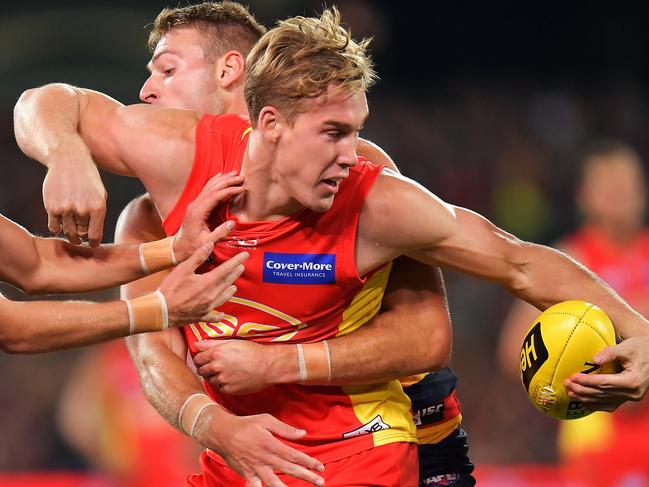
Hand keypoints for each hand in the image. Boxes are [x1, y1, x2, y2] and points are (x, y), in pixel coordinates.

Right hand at [43, 155, 106, 246]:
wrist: (67, 160)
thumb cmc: (87, 178)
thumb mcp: (100, 194)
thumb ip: (98, 214)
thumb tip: (93, 235)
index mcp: (98, 207)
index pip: (95, 235)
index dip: (93, 243)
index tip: (92, 245)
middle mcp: (82, 209)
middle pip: (81, 234)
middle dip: (81, 238)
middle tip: (80, 240)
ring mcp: (66, 209)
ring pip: (67, 232)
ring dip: (69, 235)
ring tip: (72, 236)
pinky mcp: (51, 207)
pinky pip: (54, 226)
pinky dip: (57, 228)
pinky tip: (60, 225)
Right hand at [159, 243, 248, 325]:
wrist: (161, 311)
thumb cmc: (170, 289)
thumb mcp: (183, 269)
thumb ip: (198, 257)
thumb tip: (210, 244)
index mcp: (207, 282)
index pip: (226, 269)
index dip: (236, 261)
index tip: (244, 256)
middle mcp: (211, 295)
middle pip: (227, 282)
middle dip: (235, 273)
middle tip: (242, 267)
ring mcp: (207, 307)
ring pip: (223, 298)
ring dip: (230, 291)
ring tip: (234, 286)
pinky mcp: (201, 316)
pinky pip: (214, 316)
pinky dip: (219, 315)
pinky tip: (223, 314)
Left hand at [174, 172, 244, 260]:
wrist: (179, 247)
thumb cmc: (193, 246)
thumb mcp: (208, 242)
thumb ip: (220, 233)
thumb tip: (232, 223)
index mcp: (198, 212)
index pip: (216, 196)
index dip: (229, 191)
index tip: (241, 188)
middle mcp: (195, 204)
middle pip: (213, 187)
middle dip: (228, 181)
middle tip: (241, 177)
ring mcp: (194, 203)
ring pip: (209, 186)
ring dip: (222, 179)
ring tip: (234, 174)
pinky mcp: (195, 205)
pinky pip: (206, 189)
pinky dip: (215, 182)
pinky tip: (220, 177)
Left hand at [194, 340, 296, 394]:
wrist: (268, 365)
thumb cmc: (252, 351)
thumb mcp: (232, 342)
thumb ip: (212, 343)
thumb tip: (196, 344)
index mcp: (216, 353)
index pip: (197, 359)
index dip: (200, 359)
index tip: (204, 360)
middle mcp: (217, 367)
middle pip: (201, 370)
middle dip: (205, 368)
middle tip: (214, 366)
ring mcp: (223, 379)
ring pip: (209, 380)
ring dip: (214, 377)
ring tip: (226, 372)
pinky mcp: (229, 390)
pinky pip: (219, 388)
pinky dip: (223, 384)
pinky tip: (232, 378)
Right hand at [195, 408, 324, 486]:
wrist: (222, 433)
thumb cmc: (246, 425)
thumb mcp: (267, 420)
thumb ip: (285, 429)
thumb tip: (303, 434)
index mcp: (271, 444)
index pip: (294, 456)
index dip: (309, 462)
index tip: (320, 467)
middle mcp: (265, 458)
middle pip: (289, 469)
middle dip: (306, 476)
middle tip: (320, 482)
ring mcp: (255, 468)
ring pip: (274, 482)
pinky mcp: (247, 474)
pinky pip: (255, 486)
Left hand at [565, 333, 648, 411]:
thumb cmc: (640, 347)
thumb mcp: (626, 347)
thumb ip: (610, 353)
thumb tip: (594, 359)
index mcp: (633, 380)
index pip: (605, 383)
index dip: (587, 381)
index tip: (573, 377)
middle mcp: (633, 392)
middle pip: (603, 393)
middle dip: (582, 390)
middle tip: (567, 385)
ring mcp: (632, 397)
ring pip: (605, 401)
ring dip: (586, 399)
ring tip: (570, 393)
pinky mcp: (629, 397)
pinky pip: (611, 404)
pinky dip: (597, 404)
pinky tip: (584, 402)